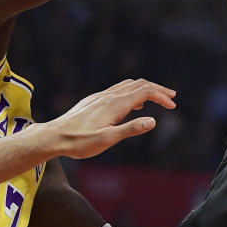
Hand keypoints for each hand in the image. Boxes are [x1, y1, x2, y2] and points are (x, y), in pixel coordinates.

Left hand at [44, 79, 176, 158]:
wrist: (53, 136)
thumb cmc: (79, 142)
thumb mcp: (107, 139)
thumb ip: (130, 129)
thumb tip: (153, 121)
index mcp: (115, 104)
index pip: (145, 92)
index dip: (161, 96)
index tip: (173, 105)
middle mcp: (109, 96)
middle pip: (139, 84)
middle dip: (157, 89)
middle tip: (171, 98)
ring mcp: (100, 96)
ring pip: (128, 85)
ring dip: (145, 89)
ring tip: (156, 99)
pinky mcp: (94, 100)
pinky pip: (118, 90)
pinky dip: (132, 92)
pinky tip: (131, 105)